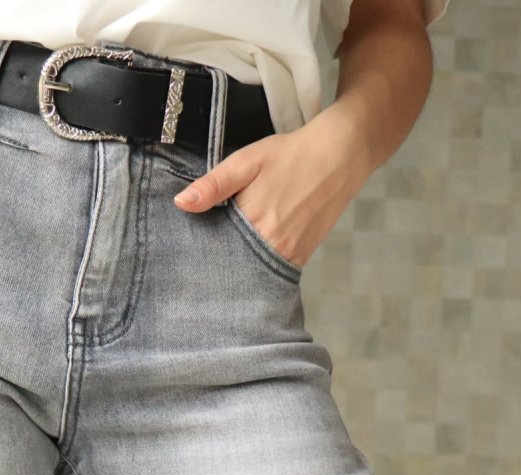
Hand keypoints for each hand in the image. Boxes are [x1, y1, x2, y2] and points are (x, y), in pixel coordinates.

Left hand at [172, 106, 373, 271]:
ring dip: (239, 269)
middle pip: (233, 266)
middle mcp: (271, 246)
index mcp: (252, 223)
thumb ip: (213, 185)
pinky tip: (250, 259)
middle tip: (202, 262)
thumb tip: (180, 203)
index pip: (215, 251)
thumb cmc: (289, 155)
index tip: (188, 252)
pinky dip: (260, 268)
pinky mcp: (302, 257)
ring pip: (253, 272)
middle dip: (219, 265)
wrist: (339, 156)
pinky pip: (273, 271)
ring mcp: (289, 255)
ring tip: (225, 260)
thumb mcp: (246, 162)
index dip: (201, 252)